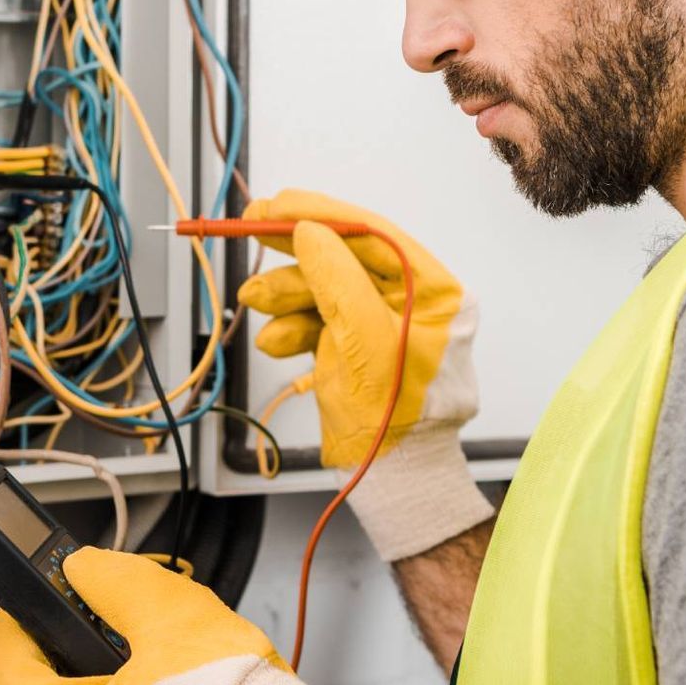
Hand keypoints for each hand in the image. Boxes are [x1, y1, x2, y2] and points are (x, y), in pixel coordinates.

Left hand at [0, 548, 385, 684]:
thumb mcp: (172, 617)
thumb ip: (117, 583)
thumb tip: (85, 566)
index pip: (9, 663)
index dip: (20, 614)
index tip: (35, 590)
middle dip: (72, 640)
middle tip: (99, 607)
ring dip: (107, 673)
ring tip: (149, 643)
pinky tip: (169, 682)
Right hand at [237, 189, 492, 559]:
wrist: (390, 481)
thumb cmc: (394, 422)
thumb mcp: (364, 344)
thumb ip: (338, 280)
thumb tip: (310, 231)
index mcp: (435, 293)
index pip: (374, 234)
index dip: (322, 214)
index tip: (278, 204)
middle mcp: (411, 302)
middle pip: (343, 256)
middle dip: (294, 253)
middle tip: (250, 229)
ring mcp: (380, 323)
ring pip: (322, 287)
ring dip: (284, 293)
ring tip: (256, 301)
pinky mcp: (353, 345)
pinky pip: (316, 318)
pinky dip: (291, 326)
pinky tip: (278, 342)